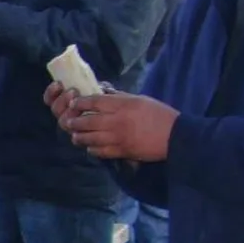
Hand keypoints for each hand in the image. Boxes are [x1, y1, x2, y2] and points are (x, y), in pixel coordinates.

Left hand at [61, 91, 177, 161]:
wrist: (175, 136)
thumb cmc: (159, 114)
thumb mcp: (139, 99)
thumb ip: (119, 97)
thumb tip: (103, 91)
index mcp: (122, 105)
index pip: (94, 102)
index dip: (80, 103)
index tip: (73, 103)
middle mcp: (116, 121)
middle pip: (87, 121)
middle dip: (74, 122)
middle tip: (69, 122)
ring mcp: (118, 137)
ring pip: (90, 138)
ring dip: (79, 137)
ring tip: (75, 135)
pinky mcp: (121, 151)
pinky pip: (100, 151)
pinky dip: (91, 149)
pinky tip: (89, 146)